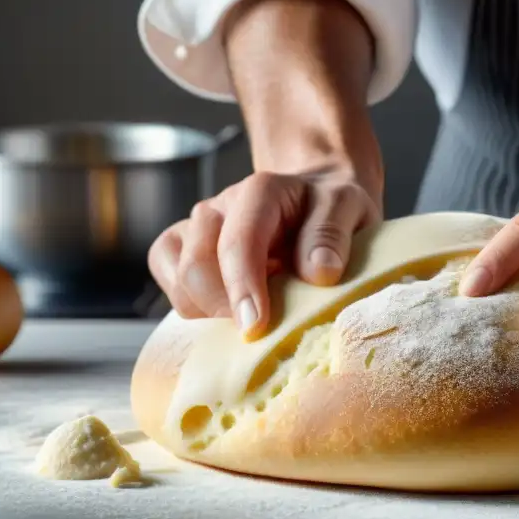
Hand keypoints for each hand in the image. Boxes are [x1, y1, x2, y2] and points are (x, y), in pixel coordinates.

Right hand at [148, 171, 380, 337]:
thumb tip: (318, 273)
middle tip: (266, 324)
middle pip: (196, 269)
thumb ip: (332, 235)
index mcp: (260, 191)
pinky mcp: (181, 247)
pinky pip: (169, 283)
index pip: (238, 242)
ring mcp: (195, 226)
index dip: (243, 287)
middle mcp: (219, 206)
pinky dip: (194, 306)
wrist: (316, 201)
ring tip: (258, 304)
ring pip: (180, 283)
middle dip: (226, 308)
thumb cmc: (331, 209)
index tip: (256, 327)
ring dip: (213, 310)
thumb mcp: (349, 210)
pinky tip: (231, 305)